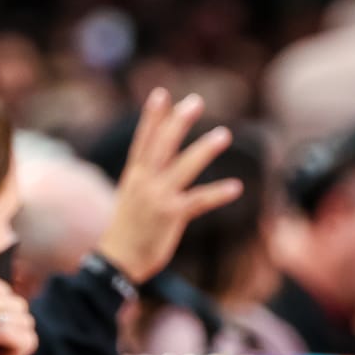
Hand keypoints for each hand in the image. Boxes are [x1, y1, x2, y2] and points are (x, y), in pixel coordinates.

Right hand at [96, 87, 243, 283]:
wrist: (117, 261)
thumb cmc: (126, 228)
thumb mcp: (130, 195)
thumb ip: (144, 176)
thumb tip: (157, 159)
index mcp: (134, 175)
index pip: (143, 139)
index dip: (152, 116)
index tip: (161, 93)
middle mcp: (145, 181)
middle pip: (164, 144)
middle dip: (179, 121)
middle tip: (196, 101)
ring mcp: (158, 197)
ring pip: (185, 166)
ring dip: (205, 149)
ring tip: (224, 134)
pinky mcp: (172, 215)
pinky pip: (199, 200)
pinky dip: (218, 193)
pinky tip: (236, 187)